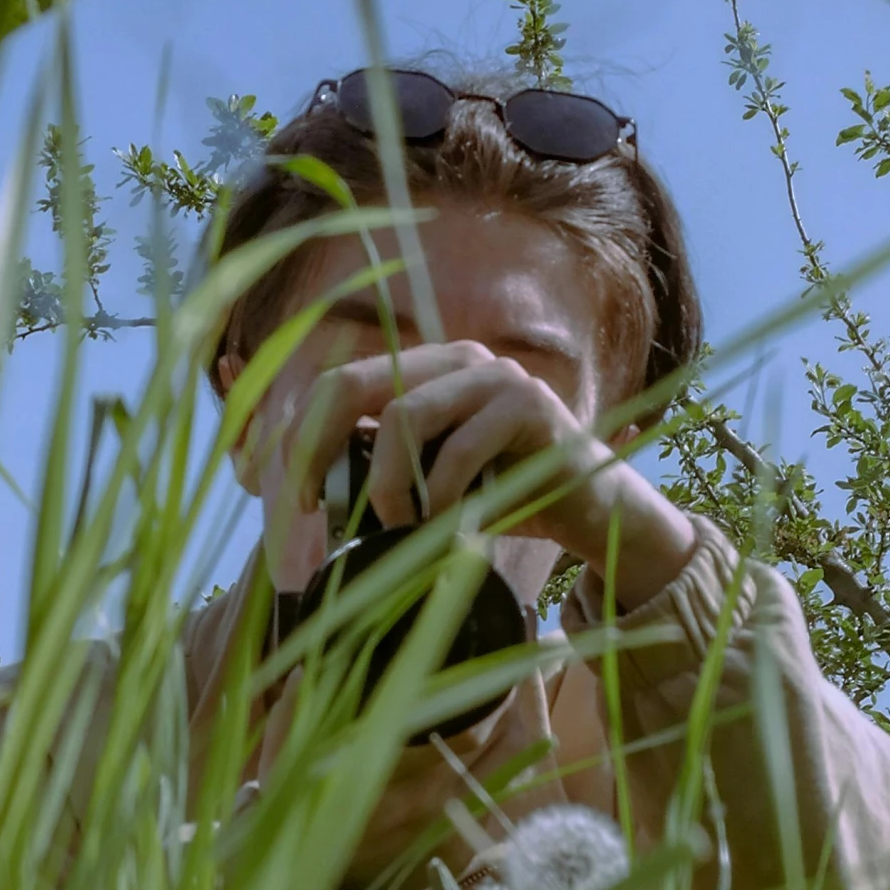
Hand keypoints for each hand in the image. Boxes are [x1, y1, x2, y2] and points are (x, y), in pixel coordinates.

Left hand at [242, 338, 695, 611]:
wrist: (592, 512)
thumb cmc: (506, 502)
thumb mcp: (431, 486)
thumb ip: (382, 472)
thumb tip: (306, 495)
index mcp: (422, 369)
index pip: (335, 384)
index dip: (301, 438)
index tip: (297, 501)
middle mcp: (453, 357)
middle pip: (350, 384)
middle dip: (316, 452)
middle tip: (314, 513)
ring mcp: (492, 375)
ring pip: (402, 417)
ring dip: (389, 488)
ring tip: (401, 531)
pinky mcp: (528, 405)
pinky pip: (458, 449)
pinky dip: (441, 499)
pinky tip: (448, 530)